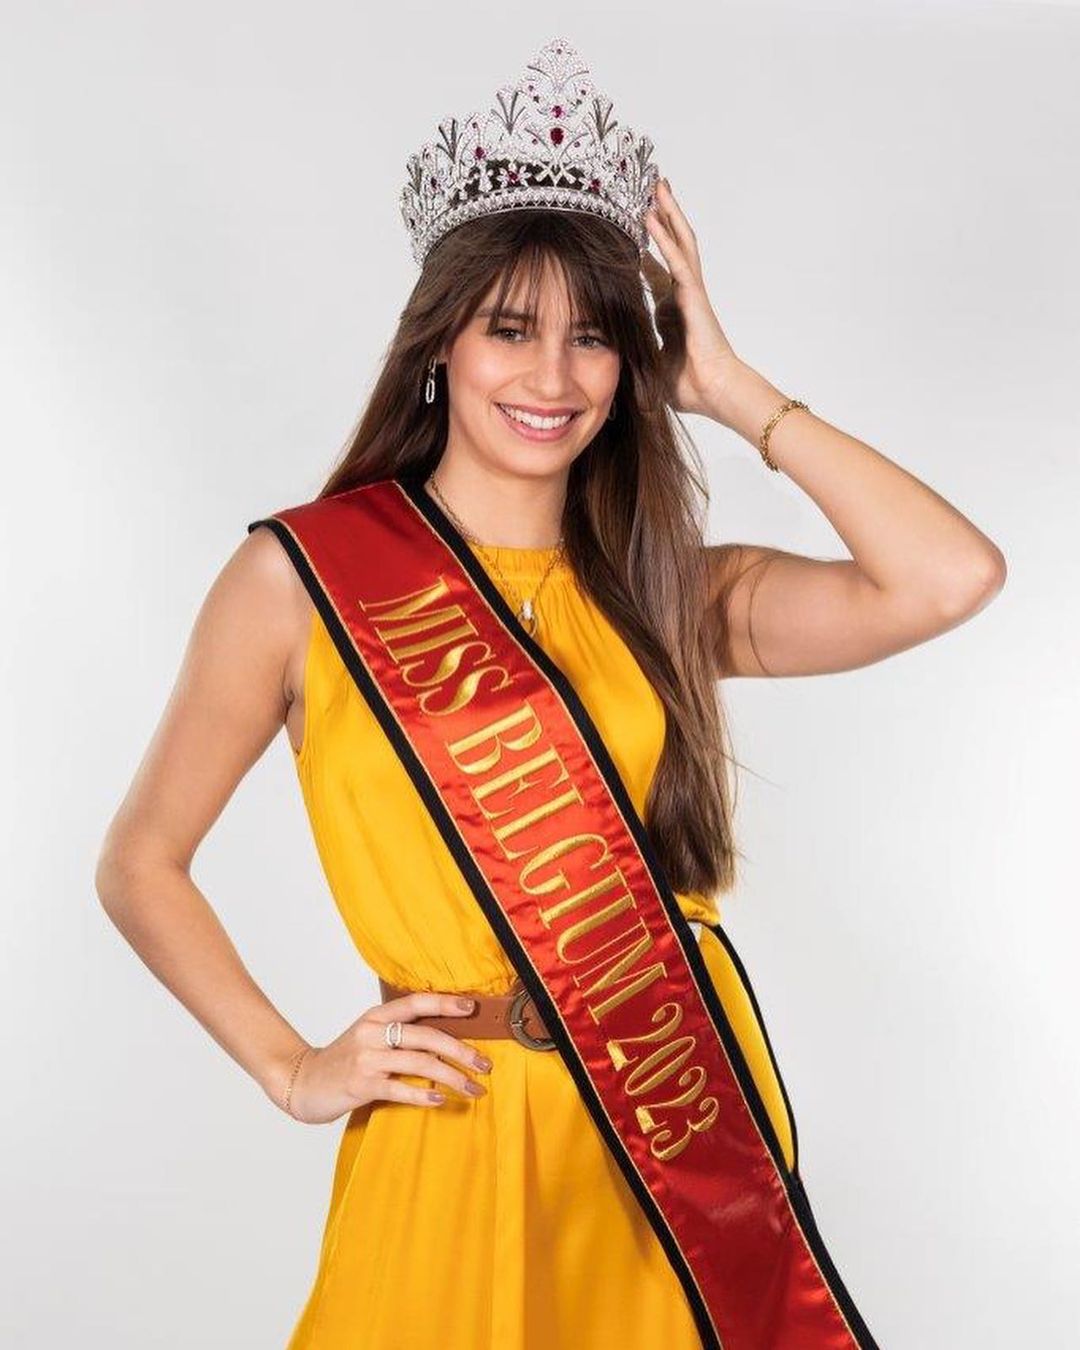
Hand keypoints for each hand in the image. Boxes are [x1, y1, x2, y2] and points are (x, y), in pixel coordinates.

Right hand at [285, 991, 490, 1123]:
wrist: (302, 1082)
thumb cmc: (344, 1061)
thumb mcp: (368, 1036)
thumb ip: (398, 1033)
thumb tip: (445, 1037)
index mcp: (376, 1016)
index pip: (416, 1003)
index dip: (446, 1003)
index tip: (473, 1008)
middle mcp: (372, 1032)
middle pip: (426, 1035)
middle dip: (461, 1050)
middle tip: (484, 1065)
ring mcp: (366, 1058)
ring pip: (419, 1062)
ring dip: (452, 1076)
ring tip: (473, 1089)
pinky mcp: (360, 1085)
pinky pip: (399, 1088)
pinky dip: (423, 1094)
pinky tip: (440, 1100)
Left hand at [642, 178, 740, 417]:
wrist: (715, 392)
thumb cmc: (689, 386)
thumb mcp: (650, 365)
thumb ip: (634, 356)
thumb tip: (609, 362)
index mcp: (671, 312)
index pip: (654, 273)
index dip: (644, 251)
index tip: (629, 232)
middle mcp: (681, 295)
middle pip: (670, 247)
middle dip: (660, 218)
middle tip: (649, 189)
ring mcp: (689, 292)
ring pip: (679, 242)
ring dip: (667, 213)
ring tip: (657, 184)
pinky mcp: (693, 295)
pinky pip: (677, 260)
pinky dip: (663, 238)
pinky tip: (652, 216)